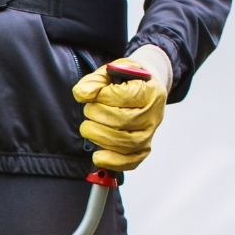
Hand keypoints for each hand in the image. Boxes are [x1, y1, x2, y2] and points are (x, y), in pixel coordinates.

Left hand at [72, 46, 172, 171]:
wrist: (145, 89)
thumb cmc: (126, 81)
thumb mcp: (111, 73)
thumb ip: (94, 81)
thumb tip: (81, 93)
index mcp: (150, 91)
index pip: (122, 97)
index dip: (101, 97)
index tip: (92, 95)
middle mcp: (153, 114)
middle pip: (122, 121)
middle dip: (96, 116)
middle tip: (89, 111)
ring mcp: (149, 133)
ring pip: (125, 143)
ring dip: (98, 137)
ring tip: (89, 127)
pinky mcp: (143, 148)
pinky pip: (130, 161)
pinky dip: (112, 161)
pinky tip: (98, 156)